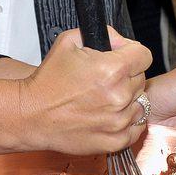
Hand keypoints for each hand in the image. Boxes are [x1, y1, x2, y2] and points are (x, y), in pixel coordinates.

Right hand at [18, 27, 151, 155]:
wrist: (31, 115)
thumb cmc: (47, 81)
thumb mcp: (68, 41)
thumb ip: (101, 33)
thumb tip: (118, 39)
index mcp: (112, 70)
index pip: (143, 55)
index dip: (131, 52)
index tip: (122, 57)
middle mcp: (119, 96)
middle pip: (141, 78)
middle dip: (126, 75)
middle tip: (104, 79)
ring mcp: (119, 121)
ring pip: (140, 103)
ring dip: (127, 99)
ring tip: (104, 98)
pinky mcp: (115, 140)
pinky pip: (137, 127)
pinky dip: (126, 121)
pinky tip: (109, 114)